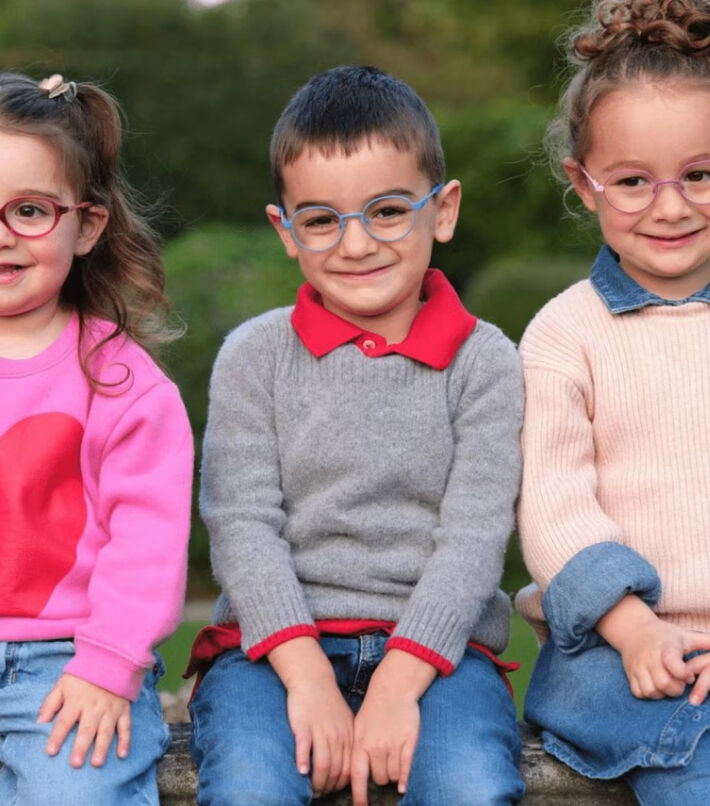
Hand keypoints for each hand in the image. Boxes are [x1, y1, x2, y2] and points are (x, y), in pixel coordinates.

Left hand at [37, 674, 130, 767]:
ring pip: (106, 730)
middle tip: (75, 763)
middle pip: (87, 728)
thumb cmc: (83, 676)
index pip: (65, 721)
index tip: (51, 751)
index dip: (57, 736)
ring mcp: (110, 709)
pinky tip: (122, 754)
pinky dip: (125, 740)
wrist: (111, 659)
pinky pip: (126, 726)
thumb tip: (39, 723)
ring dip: (102, 747)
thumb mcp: (62, 685)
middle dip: (81, 746)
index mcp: (77, 701)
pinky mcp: (123, 709)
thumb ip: (50, 703)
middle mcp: (94, 706)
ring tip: (96, 762)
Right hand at [268, 637, 352, 796]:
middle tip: (319, 794)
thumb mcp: (345, 721)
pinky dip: (303, 761)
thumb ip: (347, 743)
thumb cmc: (328, 703)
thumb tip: (346, 770)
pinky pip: (305, 747)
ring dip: (317, 781)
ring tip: (310, 789)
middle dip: (328, 787)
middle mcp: (337, 736)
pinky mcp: (304, 726)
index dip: (340, 785)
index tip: (332, 791)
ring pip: (322, 764)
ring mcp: (321, 730)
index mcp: (349, 736)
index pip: (348, 770)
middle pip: (335, 771)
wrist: (313, 679)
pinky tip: (300, 771)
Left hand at [350, 650, 435, 805]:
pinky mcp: (408, 741)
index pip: (357, 776)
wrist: (393, 688)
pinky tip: (402, 786)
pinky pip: (405, 767)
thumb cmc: (374, 710)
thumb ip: (357, 750)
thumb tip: (353, 775)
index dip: (359, 796)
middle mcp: (375, 746)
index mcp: (360, 743)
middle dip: (380, 777)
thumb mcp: (358, 727)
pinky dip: (404, 779)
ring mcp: (392, 744)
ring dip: (393, 774)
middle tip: (382, 765)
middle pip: (378, 778)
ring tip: (392, 759)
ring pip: (392, 775)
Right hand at [597, 596, 709, 699]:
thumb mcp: (684, 635)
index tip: (689, 675)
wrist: (633, 629)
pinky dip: (649, 694)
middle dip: (676, 688)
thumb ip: (705, 642)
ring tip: (668, 685)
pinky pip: (639, 692)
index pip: (674, 664)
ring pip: (651, 690)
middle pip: (663, 682)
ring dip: (663, 693)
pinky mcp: (630, 673)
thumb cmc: (664, 635)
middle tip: (680, 683)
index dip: (684, 674)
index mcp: (665, 647)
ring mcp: (638, 666)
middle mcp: (650, 657)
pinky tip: (656, 687)